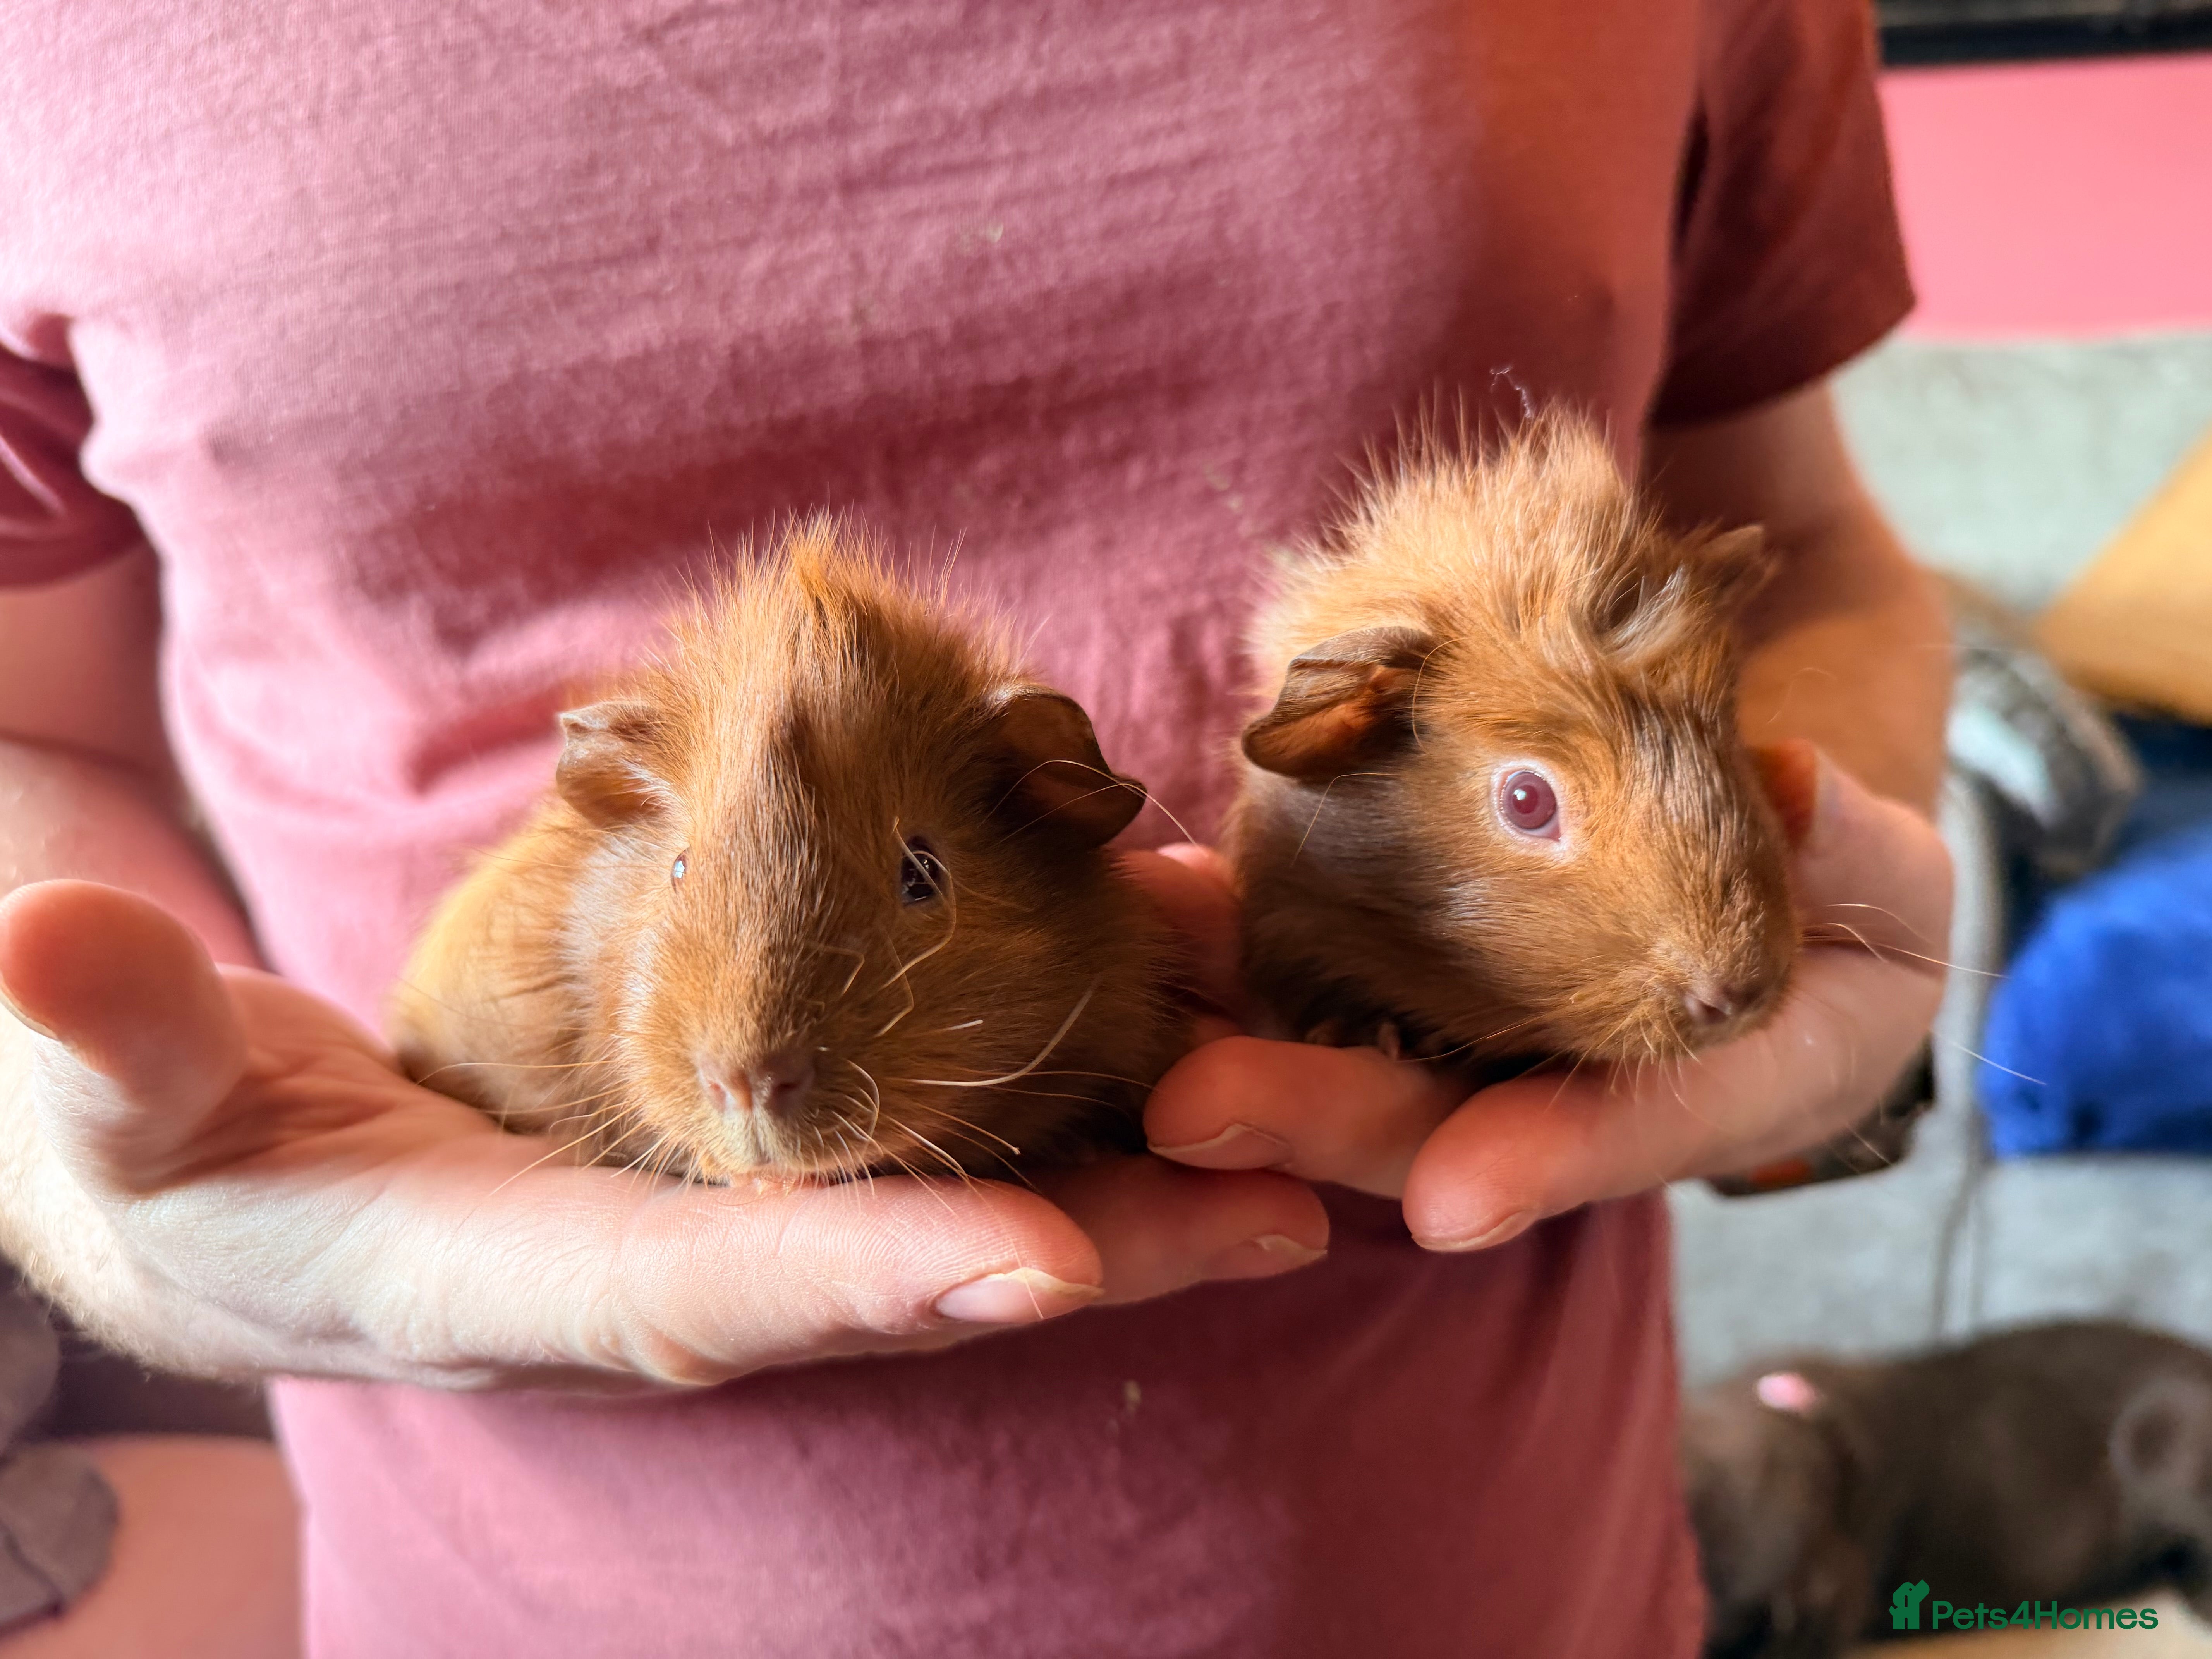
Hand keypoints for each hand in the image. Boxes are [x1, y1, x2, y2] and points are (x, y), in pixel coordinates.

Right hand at [0, 880, 1325, 1389]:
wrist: (246, 1183)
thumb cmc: (183, 1143)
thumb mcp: (126, 1098)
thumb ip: (107, 1040)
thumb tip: (31, 943)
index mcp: (530, 1285)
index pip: (718, 1296)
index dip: (869, 1284)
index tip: (1041, 1260)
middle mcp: (673, 1276)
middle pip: (904, 1262)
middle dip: (1099, 1240)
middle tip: (1290, 1205)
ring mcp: (733, 1218)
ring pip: (961, 1193)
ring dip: (1137, 1158)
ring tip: (1311, 1123)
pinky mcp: (763, 1154)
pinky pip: (939, 1123)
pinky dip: (1065, 1079)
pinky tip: (1183, 1011)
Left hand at [1141, 750, 1952, 1249]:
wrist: (1763, 871)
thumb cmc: (1844, 881)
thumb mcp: (1889, 871)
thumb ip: (1854, 849)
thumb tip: (1794, 789)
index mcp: (1722, 1093)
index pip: (1630, 1134)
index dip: (1545, 1162)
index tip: (1451, 1200)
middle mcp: (1580, 1098)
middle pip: (1441, 1124)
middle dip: (1319, 1121)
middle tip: (1192, 1110)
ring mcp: (1487, 1050)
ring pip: (1355, 1064)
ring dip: (1239, 1050)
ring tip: (1135, 1013)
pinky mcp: (1421, 986)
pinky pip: (1324, 985)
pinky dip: (1242, 959)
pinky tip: (1156, 917)